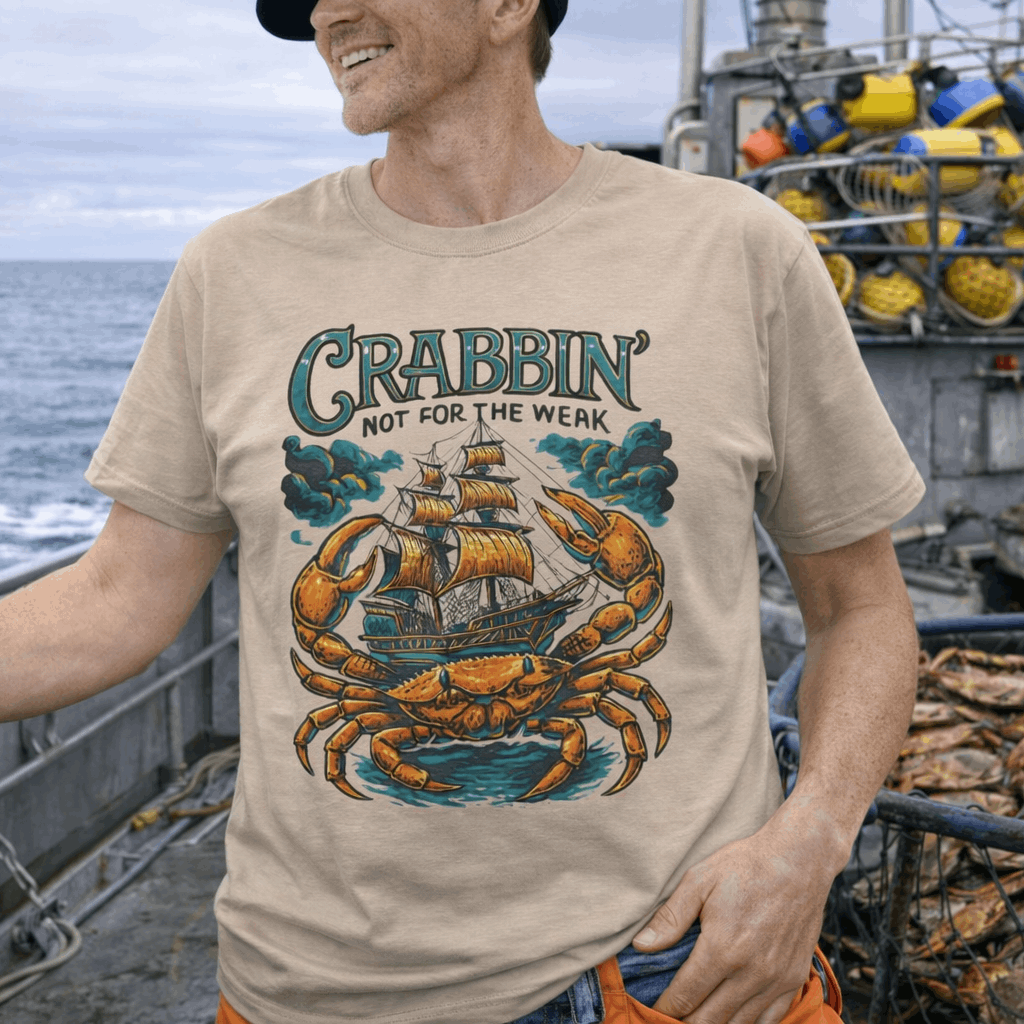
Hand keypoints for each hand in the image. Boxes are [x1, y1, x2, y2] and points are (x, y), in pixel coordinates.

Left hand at [630, 803, 842, 1022]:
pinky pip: (770, 1021)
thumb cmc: (744, 866)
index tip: (652, 1011)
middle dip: (685, 1023)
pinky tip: (732, 1020)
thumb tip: (641, 946)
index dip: (665, 1010)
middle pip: (709, 1020)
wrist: (799, 860)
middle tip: (670, 1019)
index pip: (685, 997)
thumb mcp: (699, 881)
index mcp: (722, 949)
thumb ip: (670, 918)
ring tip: (696, 1019)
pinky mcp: (794, 979)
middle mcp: (750, 972)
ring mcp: (776, 980)